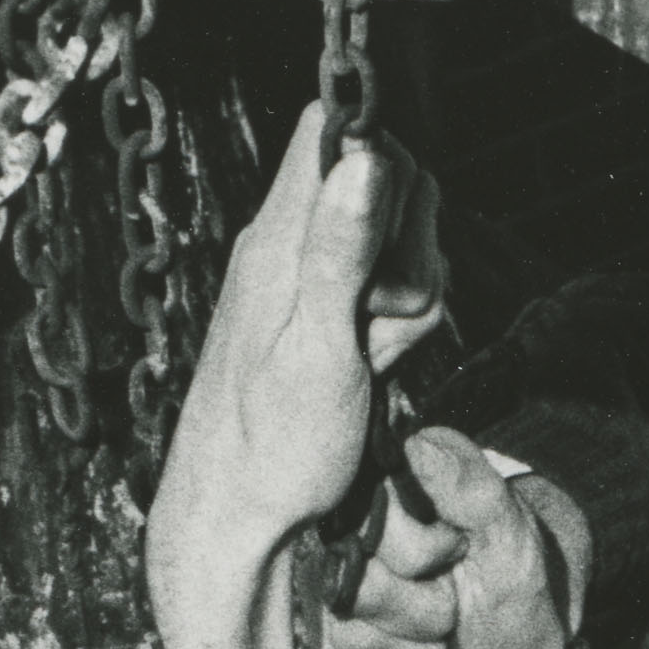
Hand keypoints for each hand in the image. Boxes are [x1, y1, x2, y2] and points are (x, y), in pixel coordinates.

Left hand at [146, 100, 455, 648]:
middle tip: (380, 321)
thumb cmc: (270, 449)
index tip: (390, 233)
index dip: (381, 158)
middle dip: (412, 244)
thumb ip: (342, 248)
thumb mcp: (317, 347)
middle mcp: (287, 246)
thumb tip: (364, 153)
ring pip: (398, 240)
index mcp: (277, 238)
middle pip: (385, 180)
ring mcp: (305, 281)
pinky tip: (369, 367)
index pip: (332, 128)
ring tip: (369, 355)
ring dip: (410, 296)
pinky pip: (387, 290)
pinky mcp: (323, 315)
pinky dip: (396, 326)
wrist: (237, 521)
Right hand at [317, 427, 585, 648]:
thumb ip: (470, 486)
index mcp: (388, 488)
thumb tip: (419, 446)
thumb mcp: (509, 529)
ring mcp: (334, 589)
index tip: (457, 551)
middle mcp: (348, 535)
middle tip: (453, 602)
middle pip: (356, 591)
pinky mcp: (332, 638)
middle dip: (422, 612)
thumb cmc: (516, 574)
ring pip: (349, 638)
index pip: (373, 529)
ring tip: (442, 634)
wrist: (514, 637)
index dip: (422, 555)